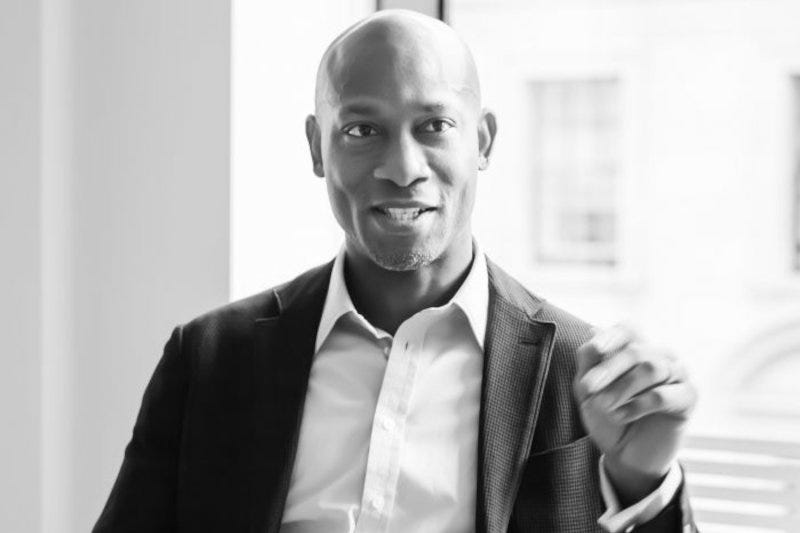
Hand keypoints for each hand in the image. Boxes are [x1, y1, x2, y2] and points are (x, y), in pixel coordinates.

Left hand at [573, 325, 696, 504]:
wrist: (624, 454)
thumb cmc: (605, 416)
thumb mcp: (588, 389)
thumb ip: (588, 361)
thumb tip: (593, 330)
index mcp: (635, 349)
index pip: (627, 330)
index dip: (611, 337)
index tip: (594, 350)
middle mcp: (659, 356)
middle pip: (636, 350)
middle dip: (608, 369)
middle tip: (587, 388)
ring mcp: (677, 374)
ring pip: (652, 368)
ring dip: (622, 388)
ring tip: (603, 405)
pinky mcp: (688, 397)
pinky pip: (664, 394)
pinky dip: (638, 405)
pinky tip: (621, 416)